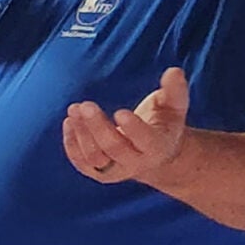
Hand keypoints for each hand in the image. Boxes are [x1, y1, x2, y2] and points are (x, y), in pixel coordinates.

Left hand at [65, 66, 191, 186]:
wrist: (154, 155)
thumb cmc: (164, 124)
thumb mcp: (174, 107)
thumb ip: (175, 90)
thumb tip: (174, 71)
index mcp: (157, 147)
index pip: (145, 140)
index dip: (133, 129)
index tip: (119, 112)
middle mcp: (136, 163)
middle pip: (114, 148)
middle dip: (98, 127)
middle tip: (85, 106)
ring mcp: (115, 170)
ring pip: (95, 158)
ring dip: (82, 134)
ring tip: (74, 110)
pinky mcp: (98, 172)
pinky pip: (82, 163)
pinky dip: (72, 145)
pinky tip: (69, 122)